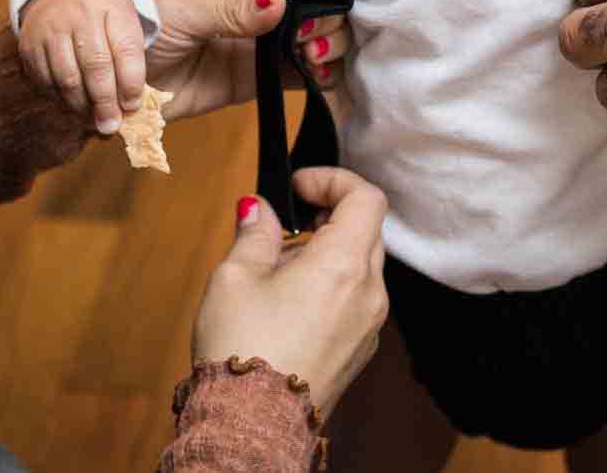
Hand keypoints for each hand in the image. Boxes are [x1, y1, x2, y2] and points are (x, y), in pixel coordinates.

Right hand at [18, 0, 150, 134]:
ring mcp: (50, 30)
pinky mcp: (29, 46)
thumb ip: (131, 57)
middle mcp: (79, 15)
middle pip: (95, 65)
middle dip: (105, 102)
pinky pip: (45, 82)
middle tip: (112, 125)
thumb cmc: (101, 15)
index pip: (126, 49)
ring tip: (94, 123)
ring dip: (82, 107)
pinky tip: (73, 110)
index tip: (133, 105)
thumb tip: (130, 105)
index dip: (131, 82)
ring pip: (67, 78)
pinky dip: (60, 101)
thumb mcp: (124, 21)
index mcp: (112, 6)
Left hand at [144, 0, 353, 120]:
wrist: (112, 84)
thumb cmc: (136, 22)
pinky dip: (320, 73)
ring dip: (327, 39)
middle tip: (312, 32)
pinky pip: (299, 69)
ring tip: (313, 53)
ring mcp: (260, 32)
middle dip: (324, 9)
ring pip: (312, 30)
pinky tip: (321, 75)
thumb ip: (234, 7)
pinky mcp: (259, 70)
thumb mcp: (182, 8)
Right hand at [193, 168, 388, 416]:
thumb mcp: (235, 277)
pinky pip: (358, 301)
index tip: (300, 187)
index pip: (367, 198)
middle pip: (368, 230)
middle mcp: (369, 293)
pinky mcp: (361, 351)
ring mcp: (370, 325)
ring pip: (363, 268)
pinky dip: (335, 287)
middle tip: (289, 225)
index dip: (334, 181)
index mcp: (343, 264)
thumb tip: (260, 209)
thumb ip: (256, 233)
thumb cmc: (242, 350)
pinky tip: (293, 303)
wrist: (252, 426)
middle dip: (330, 216)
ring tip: (282, 269)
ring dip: (331, 253)